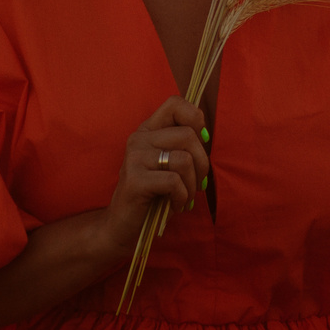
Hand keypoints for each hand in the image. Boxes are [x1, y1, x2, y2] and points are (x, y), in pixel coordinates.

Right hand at [101, 94, 208, 249]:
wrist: (123, 226)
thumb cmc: (154, 195)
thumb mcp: (169, 164)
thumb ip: (183, 146)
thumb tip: (207, 134)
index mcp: (148, 130)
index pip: (175, 103)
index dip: (195, 118)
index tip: (201, 141)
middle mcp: (139, 139)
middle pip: (188, 135)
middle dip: (202, 163)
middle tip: (197, 183)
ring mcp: (134, 158)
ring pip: (184, 160)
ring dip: (192, 184)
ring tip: (184, 197)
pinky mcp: (135, 180)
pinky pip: (174, 181)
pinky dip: (182, 197)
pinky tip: (175, 205)